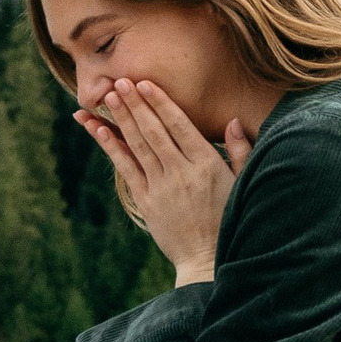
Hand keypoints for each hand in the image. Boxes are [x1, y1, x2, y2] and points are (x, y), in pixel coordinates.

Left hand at [76, 79, 251, 283]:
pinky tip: (98, 130)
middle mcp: (181, 172)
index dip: (159, 103)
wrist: (206, 260)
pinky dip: (111, 147)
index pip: (179, 125)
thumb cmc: (228, 219)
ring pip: (137, 146)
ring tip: (107, 97)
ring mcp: (160, 187)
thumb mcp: (242, 183)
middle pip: (153, 131)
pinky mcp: (145, 202)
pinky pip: (125, 169)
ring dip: (120, 119)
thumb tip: (233, 121)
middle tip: (119, 81)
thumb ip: (239, 150)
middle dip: (135, 104)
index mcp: (206, 164)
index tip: (144, 83)